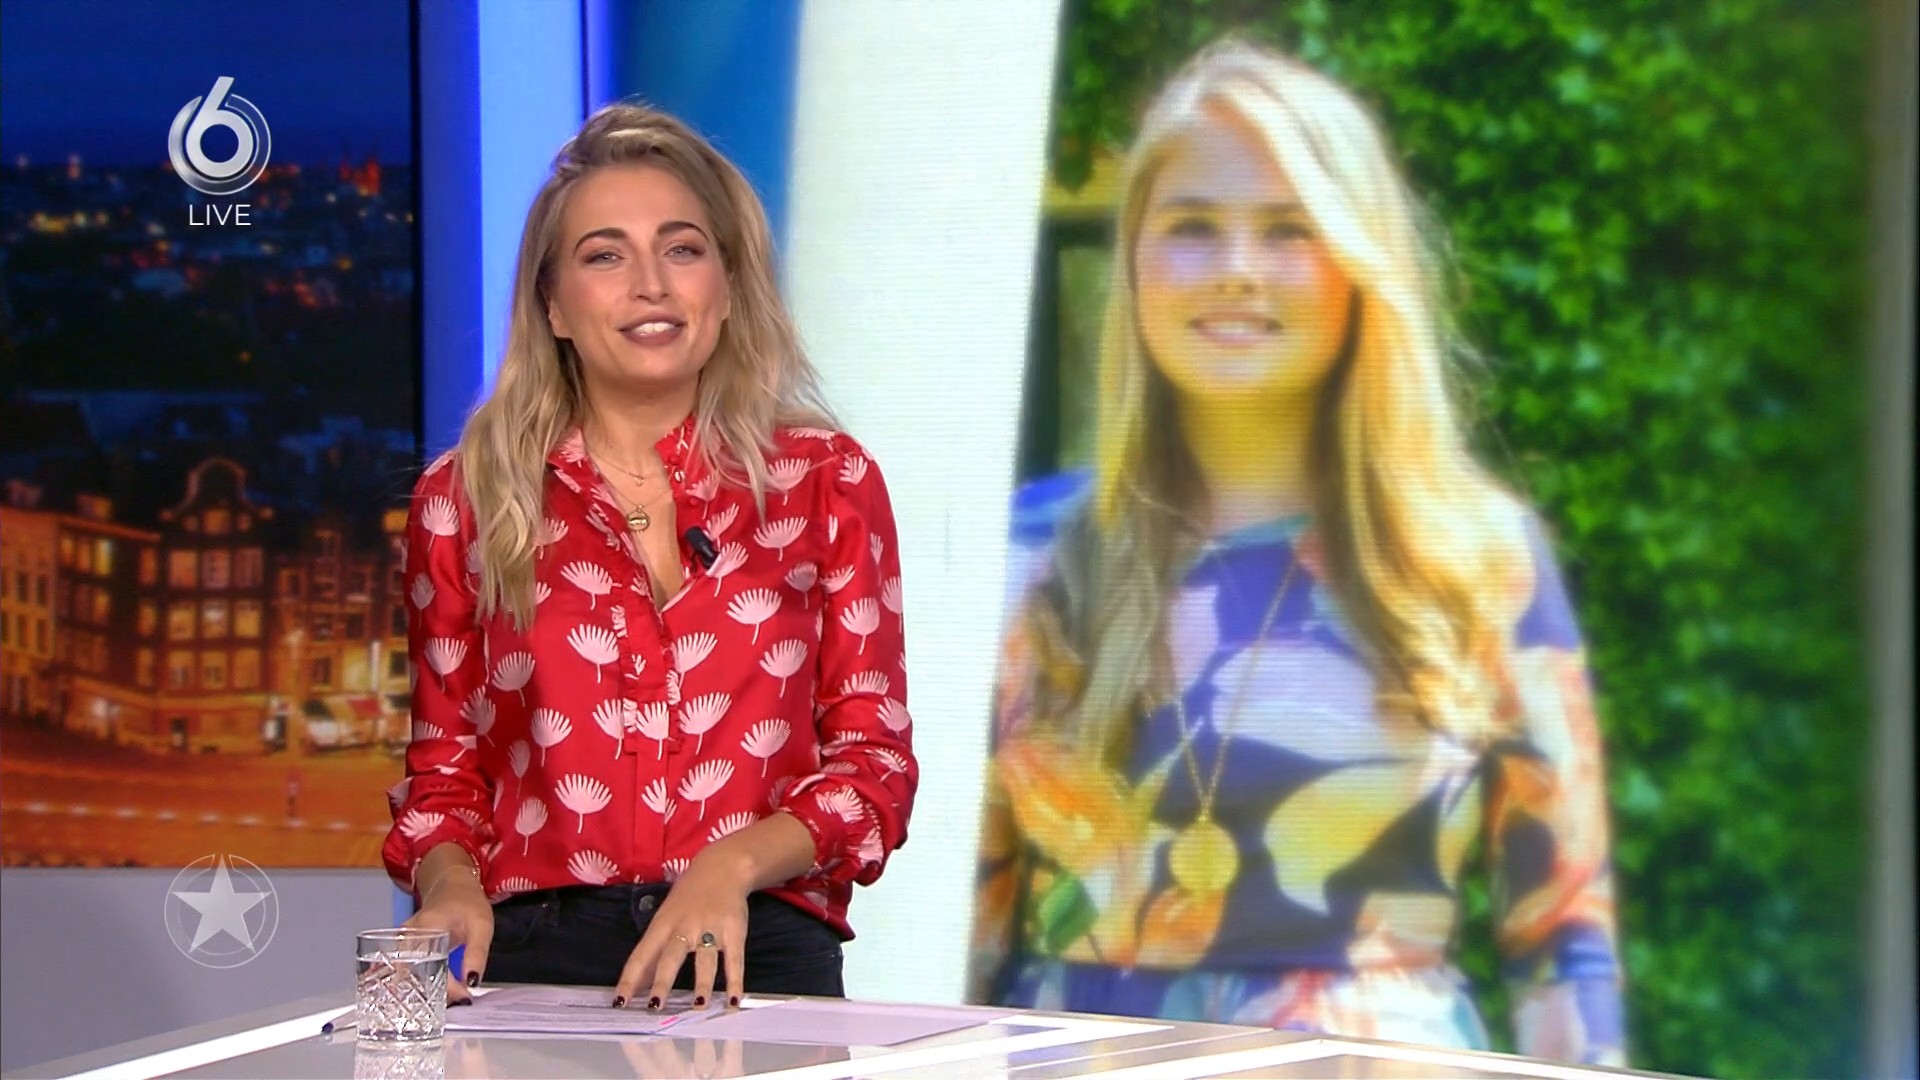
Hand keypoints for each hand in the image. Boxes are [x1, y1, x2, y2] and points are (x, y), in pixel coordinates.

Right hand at [405, 881, 492, 1004]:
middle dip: (431, 995)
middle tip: (452, 1006)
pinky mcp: (404, 947)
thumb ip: (476, 953)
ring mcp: (402, 942)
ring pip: (408, 975)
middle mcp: (407, 937)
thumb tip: (472, 982)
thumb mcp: (481, 924)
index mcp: (425, 929)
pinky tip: (433, 993)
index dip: (448, 988)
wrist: (452, 884)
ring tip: (443, 1003)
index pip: (431, 968)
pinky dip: (421, 982)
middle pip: (412, 976)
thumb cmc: (467, 902)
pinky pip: (409, 969)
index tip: (464, 998)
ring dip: (425, 990)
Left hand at [613, 848, 750, 1010]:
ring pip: (704, 960)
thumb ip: (654, 951)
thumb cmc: (688, 898)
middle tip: (655, 1007)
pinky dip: (735, 981)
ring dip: (701, 985)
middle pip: (670, 957)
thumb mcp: (666, 918)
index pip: (641, 955)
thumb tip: (638, 985)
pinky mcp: (734, 931)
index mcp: (662, 924)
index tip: (620, 1003)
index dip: (629, 979)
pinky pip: (734, 960)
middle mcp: (684, 927)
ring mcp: (710, 928)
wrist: (723, 868)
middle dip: (662, 982)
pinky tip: (734, 1000)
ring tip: (697, 1007)